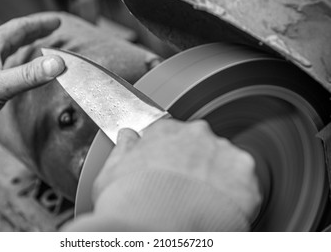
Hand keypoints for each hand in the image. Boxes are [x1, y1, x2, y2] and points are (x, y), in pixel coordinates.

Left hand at [0, 13, 64, 128]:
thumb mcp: (0, 85)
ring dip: (25, 42)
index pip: (19, 28)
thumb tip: (56, 63)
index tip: (56, 21)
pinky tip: (17, 66)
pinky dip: (16, 58)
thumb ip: (29, 75)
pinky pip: (3, 60)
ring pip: (8, 47)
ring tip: (38, 43)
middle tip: (51, 28)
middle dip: (35, 30)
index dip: (40, 23)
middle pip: (14, 35)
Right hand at [94, 119, 261, 220]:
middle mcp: (198, 135)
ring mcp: (224, 155)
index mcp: (167, 130)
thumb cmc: (129, 201)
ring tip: (201, 205)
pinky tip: (217, 212)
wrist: (152, 229)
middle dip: (196, 165)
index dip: (172, 155)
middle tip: (184, 191)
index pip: (175, 135)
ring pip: (226, 164)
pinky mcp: (247, 180)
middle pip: (202, 147)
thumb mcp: (112, 170)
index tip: (170, 170)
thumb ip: (124, 148)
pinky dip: (236, 200)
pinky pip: (245, 187)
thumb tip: (127, 135)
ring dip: (217, 180)